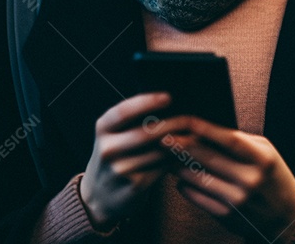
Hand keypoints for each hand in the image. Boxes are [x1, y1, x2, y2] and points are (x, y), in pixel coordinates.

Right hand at [80, 93, 188, 227]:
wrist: (100, 195)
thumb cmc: (116, 154)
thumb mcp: (114, 134)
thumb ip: (134, 120)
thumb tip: (170, 102)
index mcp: (103, 129)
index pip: (123, 112)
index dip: (146, 103)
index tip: (168, 97)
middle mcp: (108, 149)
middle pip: (146, 133)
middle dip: (173, 124)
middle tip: (191, 119)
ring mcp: (120, 170)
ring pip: (159, 152)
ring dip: (180, 143)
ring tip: (194, 135)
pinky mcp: (134, 187)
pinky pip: (162, 168)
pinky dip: (176, 159)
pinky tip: (184, 153)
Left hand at [165, 117, 294, 239]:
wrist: (285, 217)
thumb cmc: (272, 176)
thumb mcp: (265, 152)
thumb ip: (239, 140)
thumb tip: (204, 129)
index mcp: (262, 160)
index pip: (229, 140)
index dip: (205, 129)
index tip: (185, 120)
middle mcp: (249, 180)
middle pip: (207, 157)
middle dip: (182, 145)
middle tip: (164, 136)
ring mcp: (237, 200)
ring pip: (196, 177)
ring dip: (178, 165)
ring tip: (169, 155)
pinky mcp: (225, 215)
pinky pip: (195, 196)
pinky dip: (184, 184)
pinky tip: (181, 176)